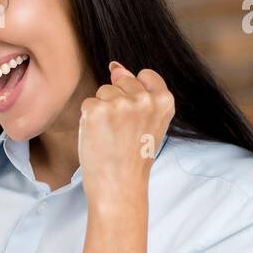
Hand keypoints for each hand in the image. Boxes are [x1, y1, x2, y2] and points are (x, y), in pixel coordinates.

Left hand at [78, 61, 174, 201]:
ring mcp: (120, 103)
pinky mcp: (96, 110)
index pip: (146, 75)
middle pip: (121, 82)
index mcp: (164, 101)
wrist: (119, 186)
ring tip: (110, 136)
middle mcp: (144, 99)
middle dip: (116, 102)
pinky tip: (98, 138)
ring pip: (102, 92)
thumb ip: (140, 93)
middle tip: (122, 133)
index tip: (135, 116)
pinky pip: (87, 104)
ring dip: (101, 111)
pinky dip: (88, 120)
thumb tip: (116, 66)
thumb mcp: (149, 123)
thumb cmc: (133, 159)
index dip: (135, 93)